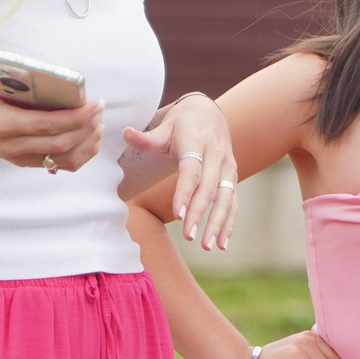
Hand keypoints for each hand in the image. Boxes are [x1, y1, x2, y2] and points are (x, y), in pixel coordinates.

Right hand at [0, 61, 103, 173]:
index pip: (45, 126)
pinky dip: (81, 154)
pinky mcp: (27, 161)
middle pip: (60, 143)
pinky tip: (89, 138)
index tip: (92, 104)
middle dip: (86, 127)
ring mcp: (21, 157)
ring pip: (64, 158)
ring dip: (87, 143)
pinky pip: (61, 165)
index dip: (74, 118)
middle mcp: (14, 146)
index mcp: (2, 125)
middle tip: (99, 108)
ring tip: (97, 122)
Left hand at [122, 93, 237, 249]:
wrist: (209, 112)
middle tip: (188, 235)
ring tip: (207, 246)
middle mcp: (216, 155)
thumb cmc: (181, 124)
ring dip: (218, 223)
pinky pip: (233, 202)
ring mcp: (227, 167)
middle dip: (200, 213)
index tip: (178, 214)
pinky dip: (229, 222)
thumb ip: (146, 138)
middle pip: (209, 188)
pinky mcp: (231, 177)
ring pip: (226, 198)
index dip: (185, 192)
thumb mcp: (164, 127)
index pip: (192, 171)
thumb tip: (126, 133)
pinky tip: (222, 243)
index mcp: (197, 142)